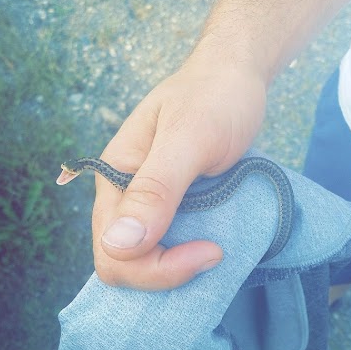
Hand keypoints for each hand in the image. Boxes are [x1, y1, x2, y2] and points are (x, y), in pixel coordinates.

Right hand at [92, 55, 265, 289]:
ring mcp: (146, 204)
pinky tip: (211, 247)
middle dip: (164, 273)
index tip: (211, 250)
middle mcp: (123, 197)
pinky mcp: (170, 207)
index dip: (158, 266)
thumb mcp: (190, 138)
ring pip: (143, 261)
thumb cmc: (215, 97)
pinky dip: (185, 257)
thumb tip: (118, 245)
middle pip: (122, 265)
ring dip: (176, 269)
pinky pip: (165, 247)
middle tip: (214, 253)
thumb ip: (156, 188)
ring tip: (214, 249)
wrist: (236, 76)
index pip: (113, 252)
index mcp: (115, 178)